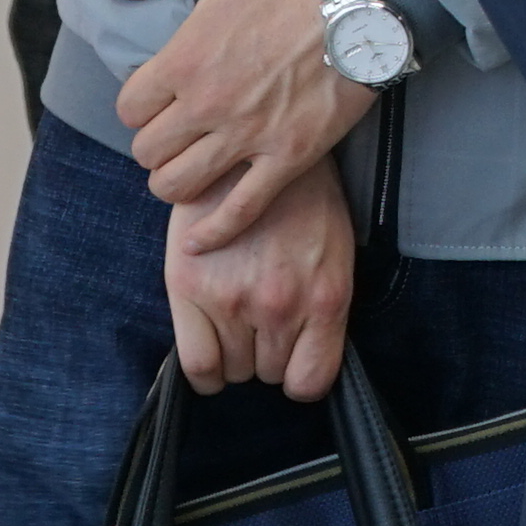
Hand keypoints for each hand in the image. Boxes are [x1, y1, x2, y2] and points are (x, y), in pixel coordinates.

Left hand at [107, 0, 375, 245]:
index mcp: (185, 58)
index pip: (129, 109)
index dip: (138, 108)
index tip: (156, 103)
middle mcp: (208, 104)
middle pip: (149, 152)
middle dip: (155, 146)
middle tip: (174, 136)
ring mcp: (248, 135)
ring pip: (180, 186)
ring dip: (175, 183)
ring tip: (188, 170)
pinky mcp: (289, 155)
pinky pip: (242, 209)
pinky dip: (216, 231)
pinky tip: (200, 241)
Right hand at [168, 158, 358, 402]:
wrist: (254, 146)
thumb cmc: (301, 199)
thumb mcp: (334, 251)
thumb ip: (321, 306)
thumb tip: (306, 354)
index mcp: (326, 297)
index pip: (310, 380)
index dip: (298, 377)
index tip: (290, 363)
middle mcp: (281, 305)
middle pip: (268, 373)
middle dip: (266, 355)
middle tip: (261, 324)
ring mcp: (233, 299)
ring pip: (234, 371)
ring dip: (235, 356)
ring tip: (237, 321)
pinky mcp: (191, 288)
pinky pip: (197, 365)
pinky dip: (204, 374)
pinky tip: (210, 353)